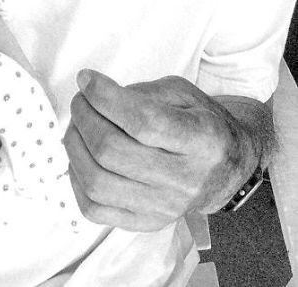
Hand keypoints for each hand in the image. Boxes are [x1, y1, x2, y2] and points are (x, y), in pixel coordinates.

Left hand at [64, 70, 264, 231]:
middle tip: (80, 100)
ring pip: (98, 182)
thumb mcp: (183, 93)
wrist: (227, 171)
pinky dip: (76, 180)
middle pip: (113, 151)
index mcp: (202, 140)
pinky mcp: (146, 223)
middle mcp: (185, 179)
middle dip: (84, 117)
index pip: (143, 121)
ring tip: (76, 125)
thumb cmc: (200, 123)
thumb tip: (94, 92)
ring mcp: (164, 207)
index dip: (105, 97)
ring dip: (75, 146)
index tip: (86, 79)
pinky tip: (80, 157)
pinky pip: (95, 210)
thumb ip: (142, 92)